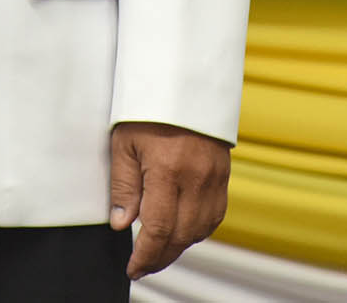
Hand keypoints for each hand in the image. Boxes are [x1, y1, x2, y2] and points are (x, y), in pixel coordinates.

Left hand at [108, 121, 230, 279]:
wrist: (184, 80)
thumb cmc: (148, 107)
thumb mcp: (124, 142)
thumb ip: (123, 185)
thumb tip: (122, 223)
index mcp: (168, 169)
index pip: (159, 228)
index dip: (146, 255)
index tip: (133, 267)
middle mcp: (196, 177)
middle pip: (182, 235)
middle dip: (161, 257)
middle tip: (143, 266)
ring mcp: (214, 176)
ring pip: (201, 229)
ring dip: (180, 245)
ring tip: (159, 251)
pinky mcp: (224, 174)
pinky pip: (216, 215)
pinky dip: (198, 229)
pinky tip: (182, 230)